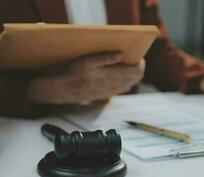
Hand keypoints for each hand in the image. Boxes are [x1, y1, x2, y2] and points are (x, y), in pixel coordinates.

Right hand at [27, 53, 144, 103]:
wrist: (63, 90)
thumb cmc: (73, 73)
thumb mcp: (87, 61)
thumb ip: (105, 58)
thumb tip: (120, 54)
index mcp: (112, 76)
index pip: (137, 72)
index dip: (140, 63)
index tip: (138, 56)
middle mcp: (115, 86)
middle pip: (136, 78)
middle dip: (137, 67)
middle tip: (133, 58)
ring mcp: (112, 91)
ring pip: (130, 84)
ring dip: (131, 74)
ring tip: (127, 64)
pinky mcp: (107, 94)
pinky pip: (122, 88)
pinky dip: (125, 81)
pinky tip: (119, 74)